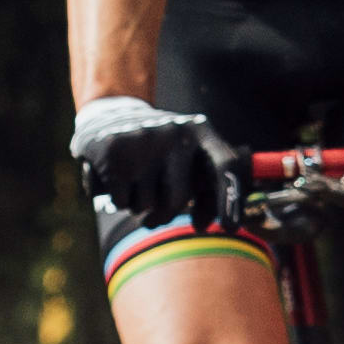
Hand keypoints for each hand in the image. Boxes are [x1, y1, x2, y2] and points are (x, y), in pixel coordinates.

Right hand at [71, 96, 237, 232]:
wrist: (112, 116)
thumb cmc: (162, 152)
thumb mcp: (189, 160)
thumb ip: (206, 193)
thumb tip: (201, 226)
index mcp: (201, 132)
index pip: (227, 164)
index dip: (231, 198)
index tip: (230, 227)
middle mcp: (176, 132)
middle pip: (178, 198)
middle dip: (164, 213)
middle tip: (155, 210)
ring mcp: (144, 139)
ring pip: (146, 205)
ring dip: (140, 205)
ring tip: (136, 181)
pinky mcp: (114, 151)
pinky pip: (121, 202)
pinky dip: (119, 200)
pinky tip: (118, 179)